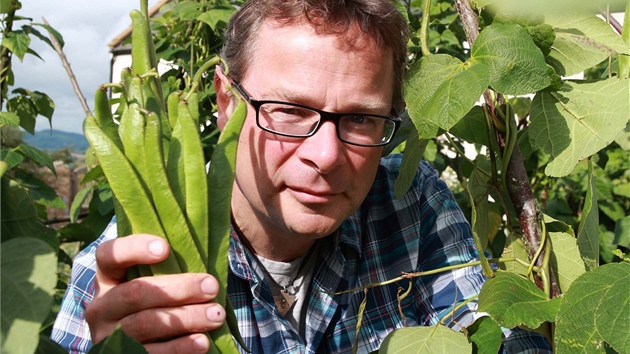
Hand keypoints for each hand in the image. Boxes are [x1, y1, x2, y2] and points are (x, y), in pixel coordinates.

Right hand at [85, 234, 224, 353]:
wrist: (135, 347)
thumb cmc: (154, 304)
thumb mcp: (151, 284)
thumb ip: (166, 268)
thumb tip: (205, 252)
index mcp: (107, 279)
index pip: (109, 255)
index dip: (134, 249)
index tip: (165, 248)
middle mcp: (102, 307)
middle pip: (136, 292)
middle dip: (178, 288)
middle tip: (212, 286)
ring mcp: (108, 335)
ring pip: (146, 324)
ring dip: (187, 318)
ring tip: (216, 315)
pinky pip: (151, 352)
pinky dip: (180, 347)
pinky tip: (202, 342)